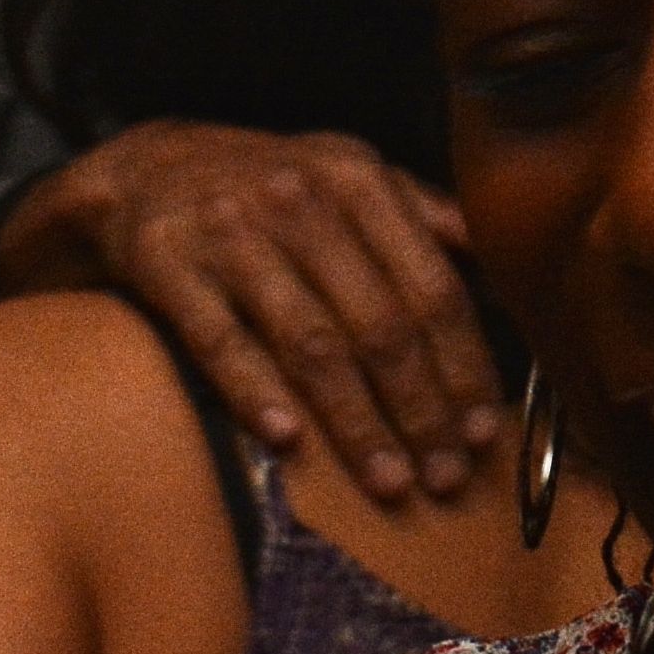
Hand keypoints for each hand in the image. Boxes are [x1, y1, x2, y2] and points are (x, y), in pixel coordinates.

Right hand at [0, 123, 503, 506]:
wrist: (143, 169)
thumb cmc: (274, 192)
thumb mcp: (351, 180)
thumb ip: (429, 222)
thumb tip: (511, 278)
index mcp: (359, 180)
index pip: (433, 288)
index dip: (466, 367)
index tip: (486, 432)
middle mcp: (299, 199)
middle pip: (381, 325)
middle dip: (422, 412)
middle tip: (446, 477)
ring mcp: (229, 230)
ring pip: (311, 343)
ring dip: (357, 424)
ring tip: (389, 483)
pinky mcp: (165, 261)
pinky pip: (220, 340)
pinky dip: (256, 393)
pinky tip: (289, 442)